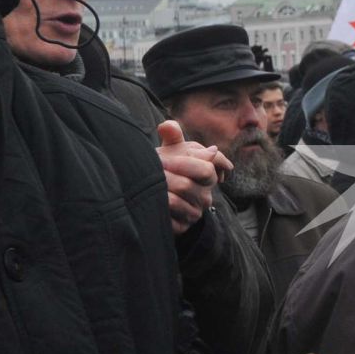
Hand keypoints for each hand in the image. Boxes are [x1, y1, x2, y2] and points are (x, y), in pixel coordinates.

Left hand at [156, 119, 231, 234]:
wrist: (162, 195)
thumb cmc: (169, 167)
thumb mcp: (172, 150)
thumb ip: (172, 135)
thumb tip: (166, 126)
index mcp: (208, 176)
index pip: (205, 169)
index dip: (181, 163)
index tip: (161, 159)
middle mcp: (205, 196)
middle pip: (187, 186)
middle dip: (165, 177)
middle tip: (150, 172)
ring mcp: (194, 214)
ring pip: (175, 202)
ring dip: (158, 191)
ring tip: (146, 185)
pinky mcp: (182, 228)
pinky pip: (168, 220)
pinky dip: (156, 209)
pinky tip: (149, 202)